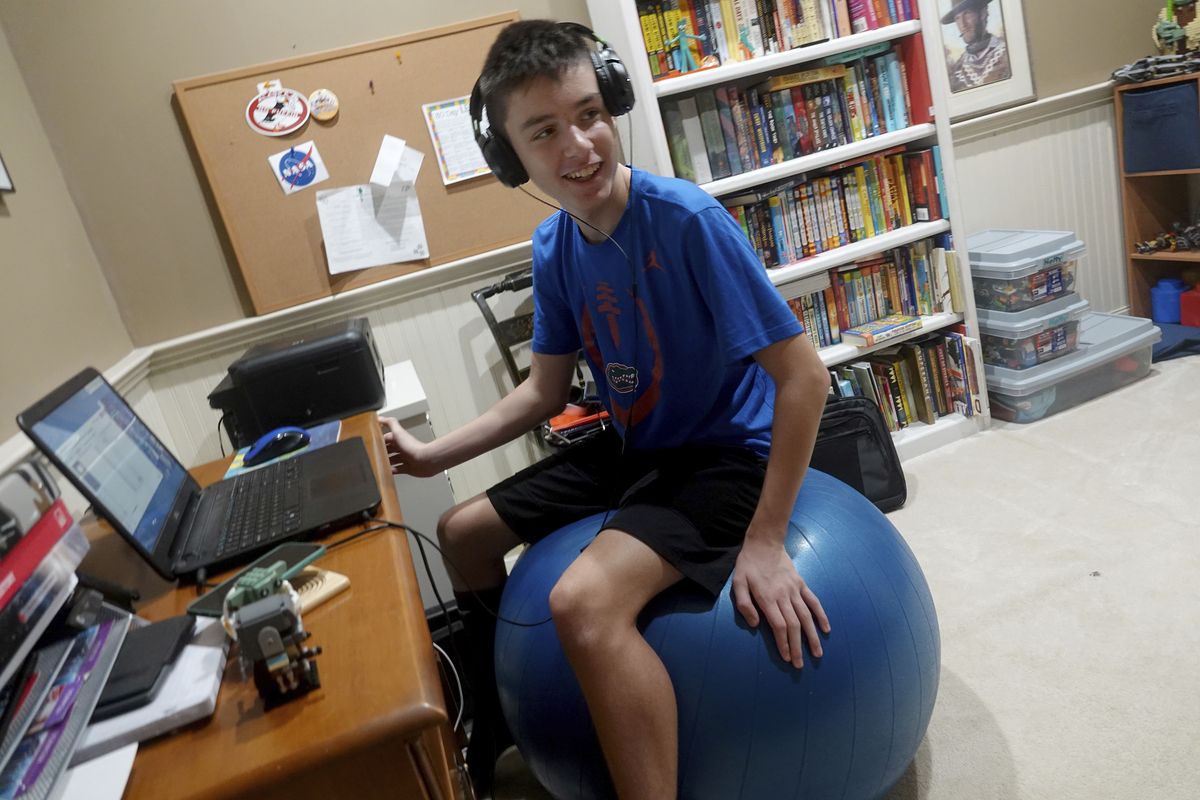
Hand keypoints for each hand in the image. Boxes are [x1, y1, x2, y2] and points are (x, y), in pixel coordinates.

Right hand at [379, 416, 437, 476]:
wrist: (425, 460)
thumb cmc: (413, 447)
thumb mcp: (398, 432)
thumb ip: (390, 423)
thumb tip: (380, 417)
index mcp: (400, 439)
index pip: (387, 438)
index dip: (379, 441)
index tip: (371, 443)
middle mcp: (403, 448)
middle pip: (389, 450)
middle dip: (382, 452)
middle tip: (373, 455)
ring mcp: (405, 458)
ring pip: (393, 460)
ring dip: (386, 462)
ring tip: (378, 464)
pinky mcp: (408, 468)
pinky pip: (398, 469)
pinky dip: (392, 470)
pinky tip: (387, 471)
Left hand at [732, 535, 828, 668]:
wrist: (764, 543)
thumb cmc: (748, 565)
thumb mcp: (738, 583)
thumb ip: (745, 604)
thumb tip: (756, 624)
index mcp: (767, 598)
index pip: (779, 625)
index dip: (784, 643)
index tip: (787, 657)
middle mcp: (784, 596)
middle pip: (794, 625)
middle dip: (798, 646)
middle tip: (800, 664)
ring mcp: (795, 590)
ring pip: (806, 616)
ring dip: (812, 636)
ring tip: (817, 653)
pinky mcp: (801, 584)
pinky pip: (813, 601)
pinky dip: (821, 615)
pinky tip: (826, 629)